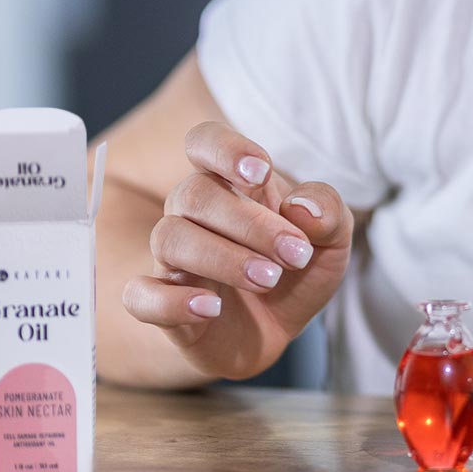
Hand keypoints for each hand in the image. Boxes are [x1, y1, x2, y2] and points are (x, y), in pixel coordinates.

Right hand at [121, 122, 352, 380]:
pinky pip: (141, 295)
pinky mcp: (162, 304)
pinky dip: (171, 301)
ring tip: (269, 279)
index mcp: (231, 183)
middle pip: (194, 193)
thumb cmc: (296, 270)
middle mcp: (194, 213)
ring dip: (223, 258)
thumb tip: (302, 207)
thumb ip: (328, 212)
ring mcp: (174, 258)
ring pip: (170, 238)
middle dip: (249, 222)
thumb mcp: (331, 240)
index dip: (225, 149)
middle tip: (297, 255)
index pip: (205, 141)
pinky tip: (212, 309)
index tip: (261, 173)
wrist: (278, 330)